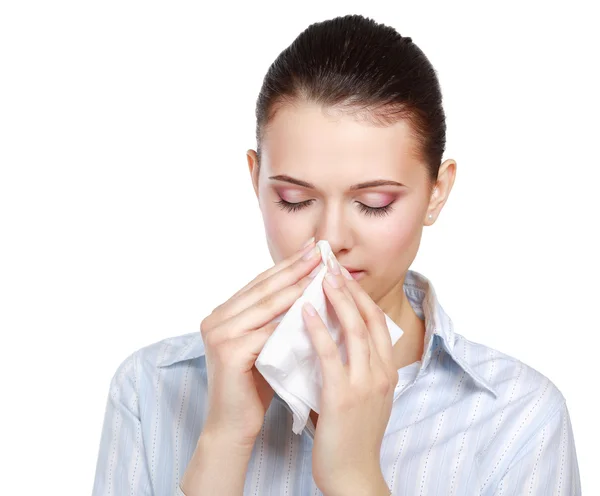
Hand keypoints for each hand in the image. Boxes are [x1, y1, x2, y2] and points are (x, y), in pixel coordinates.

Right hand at [199, 237, 321, 447]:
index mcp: (223, 314)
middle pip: (264, 289)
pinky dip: (292, 318)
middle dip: (295, 268)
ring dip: (297, 286)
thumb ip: (275, 318)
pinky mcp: (228, 351)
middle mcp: (216, 319)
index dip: (288, 265)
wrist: (233, 427)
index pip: (261, 284)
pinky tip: (314, 307)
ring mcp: (219, 334)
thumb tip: (307, 287)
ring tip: (322, 271)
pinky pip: (267, 330)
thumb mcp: (265, 344)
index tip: (313, 249)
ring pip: (267, 305)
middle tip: (321, 251)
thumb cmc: (254, 386)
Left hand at [301, 253, 396, 495]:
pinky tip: (304, 311)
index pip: (375, 320)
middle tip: (329, 263)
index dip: (358, 294)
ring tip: (320, 275)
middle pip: (367, 317)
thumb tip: (333, 337)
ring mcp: (365, 383)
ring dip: (336, 298)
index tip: (340, 273)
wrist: (353, 474)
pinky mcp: (343, 396)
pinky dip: (318, 329)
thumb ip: (354, 366)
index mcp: (386, 370)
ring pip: (353, 329)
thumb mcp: (363, 394)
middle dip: (348, 287)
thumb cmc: (351, 433)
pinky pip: (330, 355)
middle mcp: (381, 372)